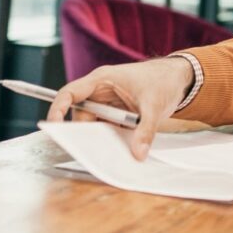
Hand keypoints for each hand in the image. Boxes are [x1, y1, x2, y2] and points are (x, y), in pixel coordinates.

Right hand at [47, 58, 194, 159]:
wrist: (179, 78)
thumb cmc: (163, 81)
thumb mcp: (155, 106)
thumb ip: (145, 130)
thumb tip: (138, 154)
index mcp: (102, 80)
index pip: (70, 93)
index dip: (58, 109)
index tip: (53, 126)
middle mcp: (100, 92)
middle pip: (81, 115)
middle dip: (84, 133)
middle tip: (91, 150)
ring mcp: (107, 105)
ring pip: (94, 126)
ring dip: (101, 138)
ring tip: (111, 150)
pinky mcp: (116, 115)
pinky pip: (107, 130)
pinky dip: (111, 139)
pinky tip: (120, 149)